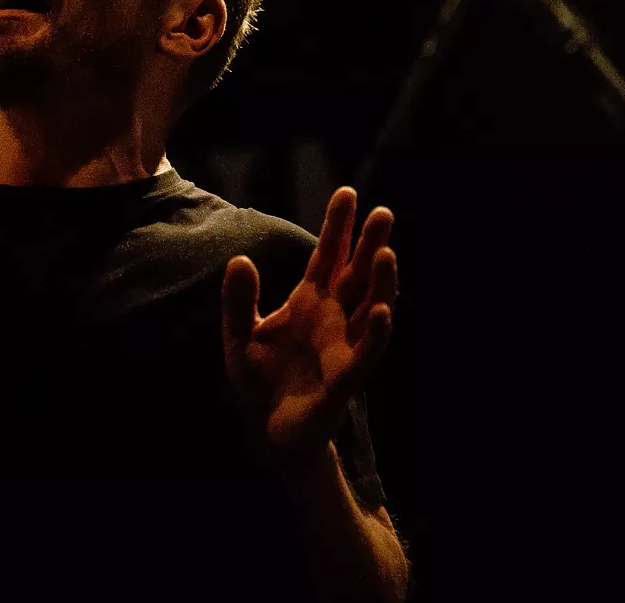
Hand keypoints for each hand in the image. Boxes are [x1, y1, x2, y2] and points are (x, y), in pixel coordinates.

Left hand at [221, 187, 397, 463]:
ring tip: (386, 252)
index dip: (338, 226)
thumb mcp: (238, 335)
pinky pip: (368, 351)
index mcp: (309, 302)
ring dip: (381, 282)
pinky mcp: (346, 377)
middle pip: (357, 273)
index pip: (328, 256)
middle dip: (370, 243)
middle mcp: (333, 318)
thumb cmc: (259, 381)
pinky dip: (377, 332)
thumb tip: (239, 259)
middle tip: (383, 212)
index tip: (347, 192)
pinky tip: (383, 311)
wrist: (267, 432)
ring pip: (372, 307)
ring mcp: (344, 345)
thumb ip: (238, 300)